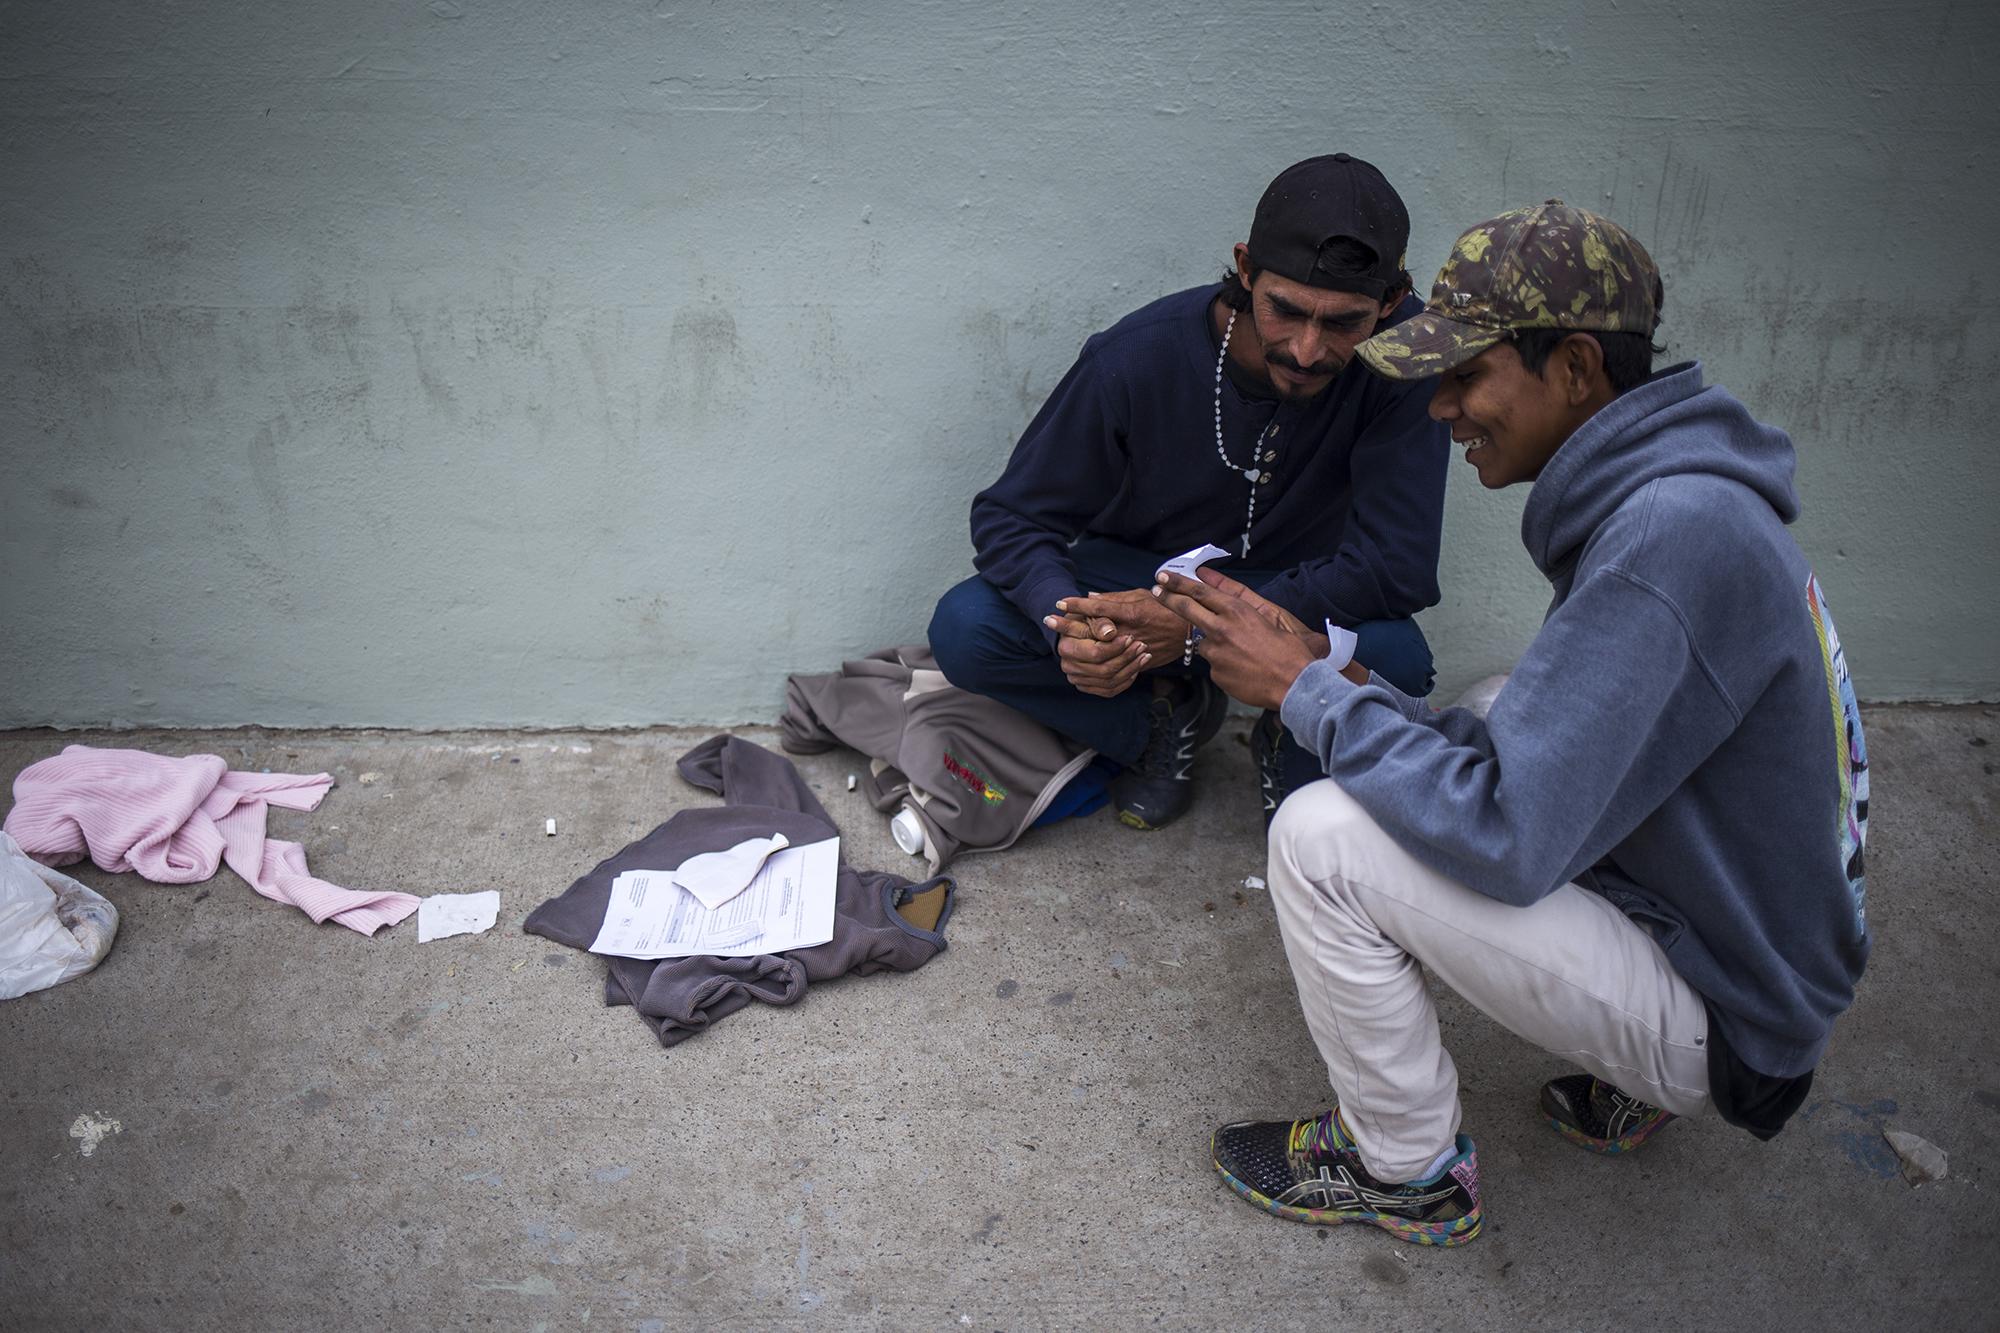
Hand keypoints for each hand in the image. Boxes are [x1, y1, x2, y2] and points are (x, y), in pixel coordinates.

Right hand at [1042, 608, 1148, 697]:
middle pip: (1103, 670)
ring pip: (1109, 681)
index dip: (1115, 647)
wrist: (1084, 632)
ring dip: (1130, 668)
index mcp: (1066, 647)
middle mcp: (1068, 666)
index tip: (1130, 637)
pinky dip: (1126, 680)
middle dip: (1126, 658)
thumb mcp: (1094, 614)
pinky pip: (1110, 690)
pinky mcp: (1087, 686)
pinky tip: (1136, 667)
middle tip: (1142, 645)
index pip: (1095, 653)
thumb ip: (1101, 622)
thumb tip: (1110, 632)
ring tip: (1144, 655)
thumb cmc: (1089, 619)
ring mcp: (1077, 678)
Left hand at [1056, 587, 1187, 661]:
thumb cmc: (1166, 609)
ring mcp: (1132, 652)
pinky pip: (1112, 672)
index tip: (1060, 602)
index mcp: (1133, 613)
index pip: (1100, 609)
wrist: (1189, 634)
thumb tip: (1091, 597)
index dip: (1078, 605)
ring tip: (1059, 644)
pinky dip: (1094, 670)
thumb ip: (1116, 599)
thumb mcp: (1143, 596)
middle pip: (1093, 632)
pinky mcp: (1136, 666)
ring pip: (1099, 655)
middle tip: (1049, 620)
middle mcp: (1130, 633)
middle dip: (1069, 626)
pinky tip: (1078, 667)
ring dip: (1076, 649)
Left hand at [1151, 568, 1334, 709]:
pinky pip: (1215, 666)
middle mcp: (1222, 629)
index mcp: (1237, 611)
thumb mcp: (1268, 621)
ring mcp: (1216, 653)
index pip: (1200, 592)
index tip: (1164, 576)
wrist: (1294, 683)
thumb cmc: (1288, 652)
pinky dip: (1225, 666)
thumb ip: (1243, 614)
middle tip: (1156, 591)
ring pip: (1203, 643)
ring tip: (1240, 654)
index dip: (1179, 583)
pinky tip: (1244, 670)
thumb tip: (1227, 610)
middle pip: (1187, 609)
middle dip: (1168, 598)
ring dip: (1213, 645)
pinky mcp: (1216, 673)